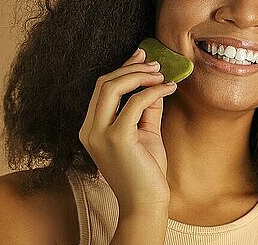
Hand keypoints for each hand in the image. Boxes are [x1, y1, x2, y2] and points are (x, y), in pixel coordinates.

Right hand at [79, 48, 175, 210]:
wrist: (147, 202)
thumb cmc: (145, 170)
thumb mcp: (144, 132)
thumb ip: (145, 107)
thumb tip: (153, 80)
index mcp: (91, 128)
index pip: (101, 89)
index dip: (122, 68)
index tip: (141, 55)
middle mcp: (89, 130)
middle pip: (103, 83)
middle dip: (131, 68)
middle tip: (156, 64)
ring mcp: (100, 134)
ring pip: (112, 87)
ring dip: (139, 75)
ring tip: (161, 74)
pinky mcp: (117, 138)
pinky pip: (135, 102)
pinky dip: (153, 91)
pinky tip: (168, 89)